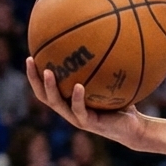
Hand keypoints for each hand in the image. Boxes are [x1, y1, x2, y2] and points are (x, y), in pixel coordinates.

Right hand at [26, 58, 143, 144]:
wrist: (135, 128)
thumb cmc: (123, 104)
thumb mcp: (112, 83)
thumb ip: (105, 66)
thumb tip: (104, 37)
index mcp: (69, 101)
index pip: (46, 88)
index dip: (34, 74)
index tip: (30, 55)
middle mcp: (69, 110)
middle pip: (43, 95)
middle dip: (34, 78)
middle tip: (30, 60)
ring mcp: (77, 118)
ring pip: (56, 103)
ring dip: (50, 87)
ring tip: (48, 72)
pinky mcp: (89, 124)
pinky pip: (80, 110)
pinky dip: (77, 97)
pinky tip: (79, 86)